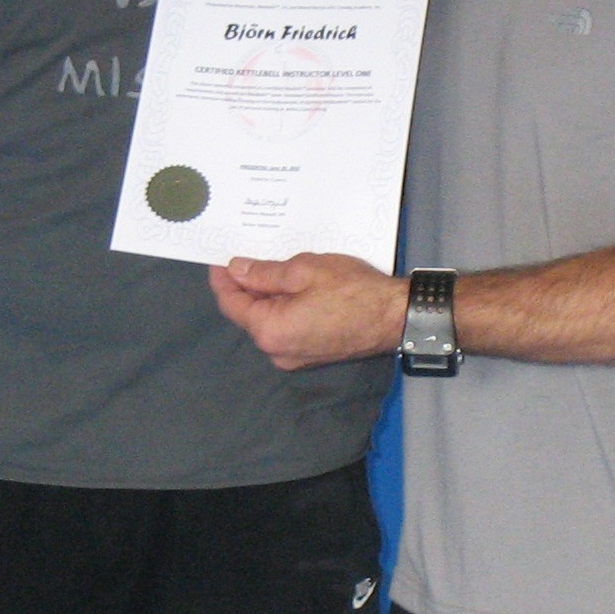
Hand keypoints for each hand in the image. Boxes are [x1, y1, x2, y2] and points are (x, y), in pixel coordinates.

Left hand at [209, 253, 405, 370]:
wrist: (395, 317)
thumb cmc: (351, 290)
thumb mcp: (304, 270)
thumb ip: (263, 273)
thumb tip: (236, 270)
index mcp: (269, 331)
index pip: (231, 303)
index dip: (222, 278)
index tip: (219, 258)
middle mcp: (276, 351)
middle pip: (248, 314)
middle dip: (244, 286)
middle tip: (246, 256)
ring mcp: (294, 357)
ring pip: (268, 321)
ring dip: (266, 297)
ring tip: (271, 266)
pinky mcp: (311, 355)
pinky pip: (286, 329)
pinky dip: (283, 308)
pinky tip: (292, 287)